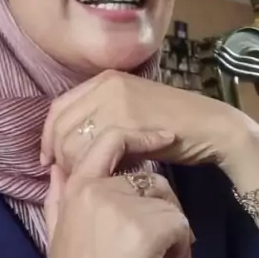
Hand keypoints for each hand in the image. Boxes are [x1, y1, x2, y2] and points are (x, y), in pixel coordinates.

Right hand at [33, 128, 192, 257]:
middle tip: (167, 242)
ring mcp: (121, 209)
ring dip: (176, 231)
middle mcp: (97, 188)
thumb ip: (60, 194)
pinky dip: (184, 247)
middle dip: (164, 207)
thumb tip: (56, 165)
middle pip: (151, 179)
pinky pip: (180, 226)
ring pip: (169, 204)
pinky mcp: (144, 233)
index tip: (165, 137)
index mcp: (77, 186)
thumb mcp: (56, 230)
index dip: (141, 135)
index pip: (110, 140)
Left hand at [41, 69, 249, 175]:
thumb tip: (67, 144)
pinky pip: (94, 151)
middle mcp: (105, 84)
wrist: (210, 127)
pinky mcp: (129, 121)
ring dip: (76, 165)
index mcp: (103, 79)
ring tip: (91, 178)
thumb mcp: (129, 111)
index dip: (48, 137)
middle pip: (60, 126)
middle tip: (68, 176)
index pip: (58, 108)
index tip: (48, 161)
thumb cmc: (171, 125)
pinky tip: (106, 177)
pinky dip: (94, 168)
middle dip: (58, 155)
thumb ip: (100, 118)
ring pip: (72, 141)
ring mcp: (116, 101)